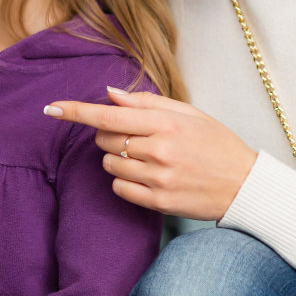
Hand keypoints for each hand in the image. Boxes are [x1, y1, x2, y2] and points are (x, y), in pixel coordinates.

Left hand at [45, 87, 257, 221]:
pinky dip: (125, 181)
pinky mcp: (158, 201)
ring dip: (118, 158)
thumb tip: (108, 93)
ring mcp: (158, 178)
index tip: (50, 108)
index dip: (75, 111)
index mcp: (166, 123)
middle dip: (109, 134)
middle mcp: (159, 150)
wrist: (244, 184)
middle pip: (104, 139)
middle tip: (136, 136)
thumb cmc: (215, 143)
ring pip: (109, 164)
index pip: (108, 115)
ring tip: (148, 157)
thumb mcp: (188, 113)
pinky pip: (119, 188)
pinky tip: (147, 176)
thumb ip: (147, 102)